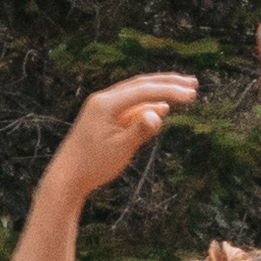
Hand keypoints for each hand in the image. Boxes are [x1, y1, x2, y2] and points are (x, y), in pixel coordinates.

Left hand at [43, 73, 197, 206]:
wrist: (67, 177)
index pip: (144, 91)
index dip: (170, 91)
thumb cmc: (92, 164)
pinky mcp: (105, 118)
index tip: (192, 95)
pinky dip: (149, 103)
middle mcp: (103, 100)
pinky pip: (131, 105)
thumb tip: (160, 111)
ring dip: (160, 91)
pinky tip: (163, 107)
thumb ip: (140, 129)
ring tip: (184, 90)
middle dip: (167, 83)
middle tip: (193, 83)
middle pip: (140, 85)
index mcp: (105, 104)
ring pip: (136, 93)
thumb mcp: (120, 148)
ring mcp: (103, 108)